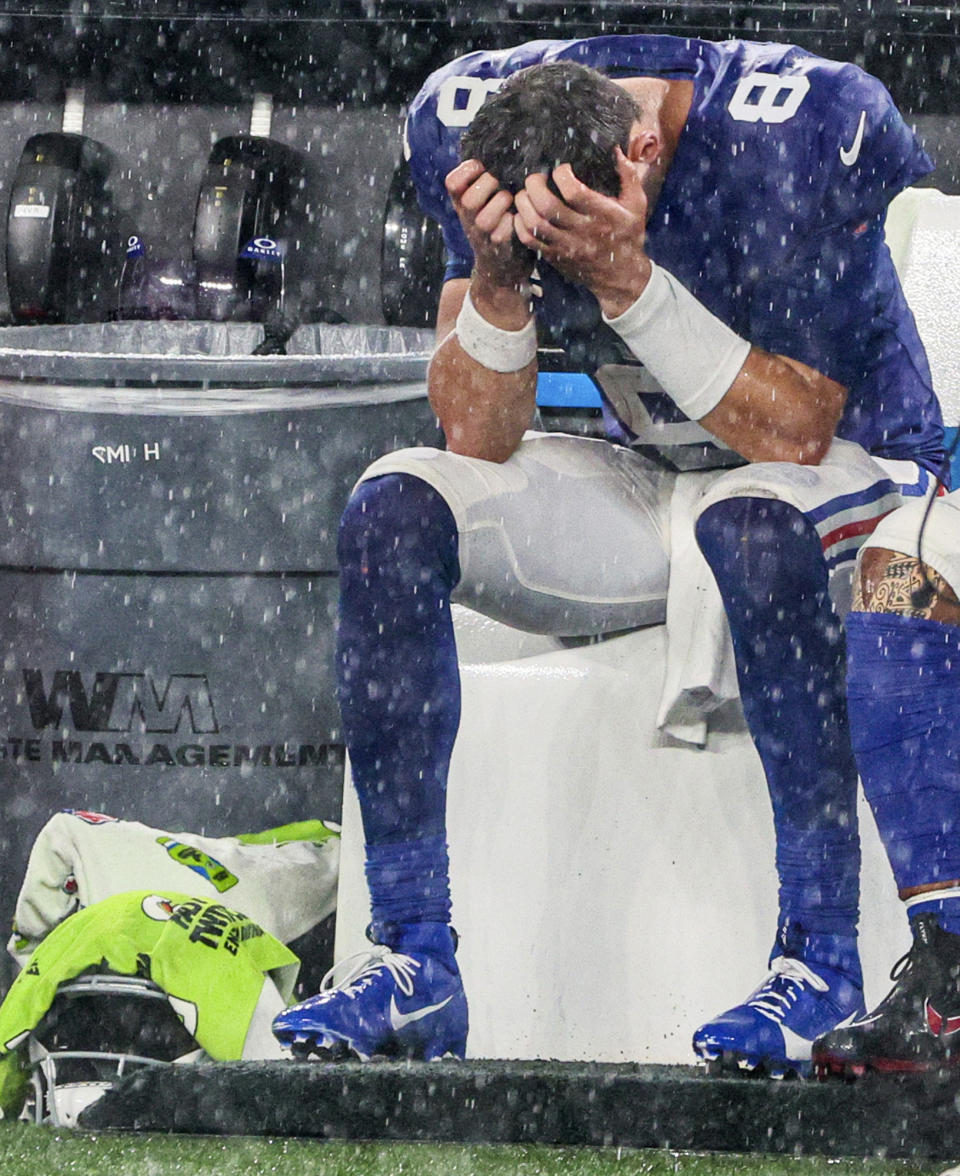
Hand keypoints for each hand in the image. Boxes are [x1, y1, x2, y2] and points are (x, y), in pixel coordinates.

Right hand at [446, 159, 534, 294]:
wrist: (501, 264)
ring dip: (503, 203)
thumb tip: (496, 143)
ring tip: (511, 202)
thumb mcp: (482, 199)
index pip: (452, 182)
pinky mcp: (497, 247)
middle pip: (470, 199)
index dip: (468, 170)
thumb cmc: (497, 220)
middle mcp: (467, 218)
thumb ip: (482, 176)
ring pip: (486, 216)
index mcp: (461, 201)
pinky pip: (505, 230)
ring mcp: (481, 235)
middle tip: (501, 185)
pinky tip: (517, 218)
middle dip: (490, 185)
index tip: (483, 167)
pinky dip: (514, 221)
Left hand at [513, 150, 652, 316]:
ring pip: (534, 223)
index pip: (574, 192)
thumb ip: (628, 175)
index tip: (562, 169)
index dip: (561, 175)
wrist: (621, 276)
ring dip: (523, 204)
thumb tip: (615, 149)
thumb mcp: (636, 204)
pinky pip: (529, 241)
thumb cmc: (628, 235)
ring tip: (525, 193)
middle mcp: (582, 231)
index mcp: (602, 215)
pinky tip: (522, 213)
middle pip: (547, 207)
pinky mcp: (554, 257)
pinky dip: (519, 225)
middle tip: (535, 177)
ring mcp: (566, 246)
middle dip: (534, 186)